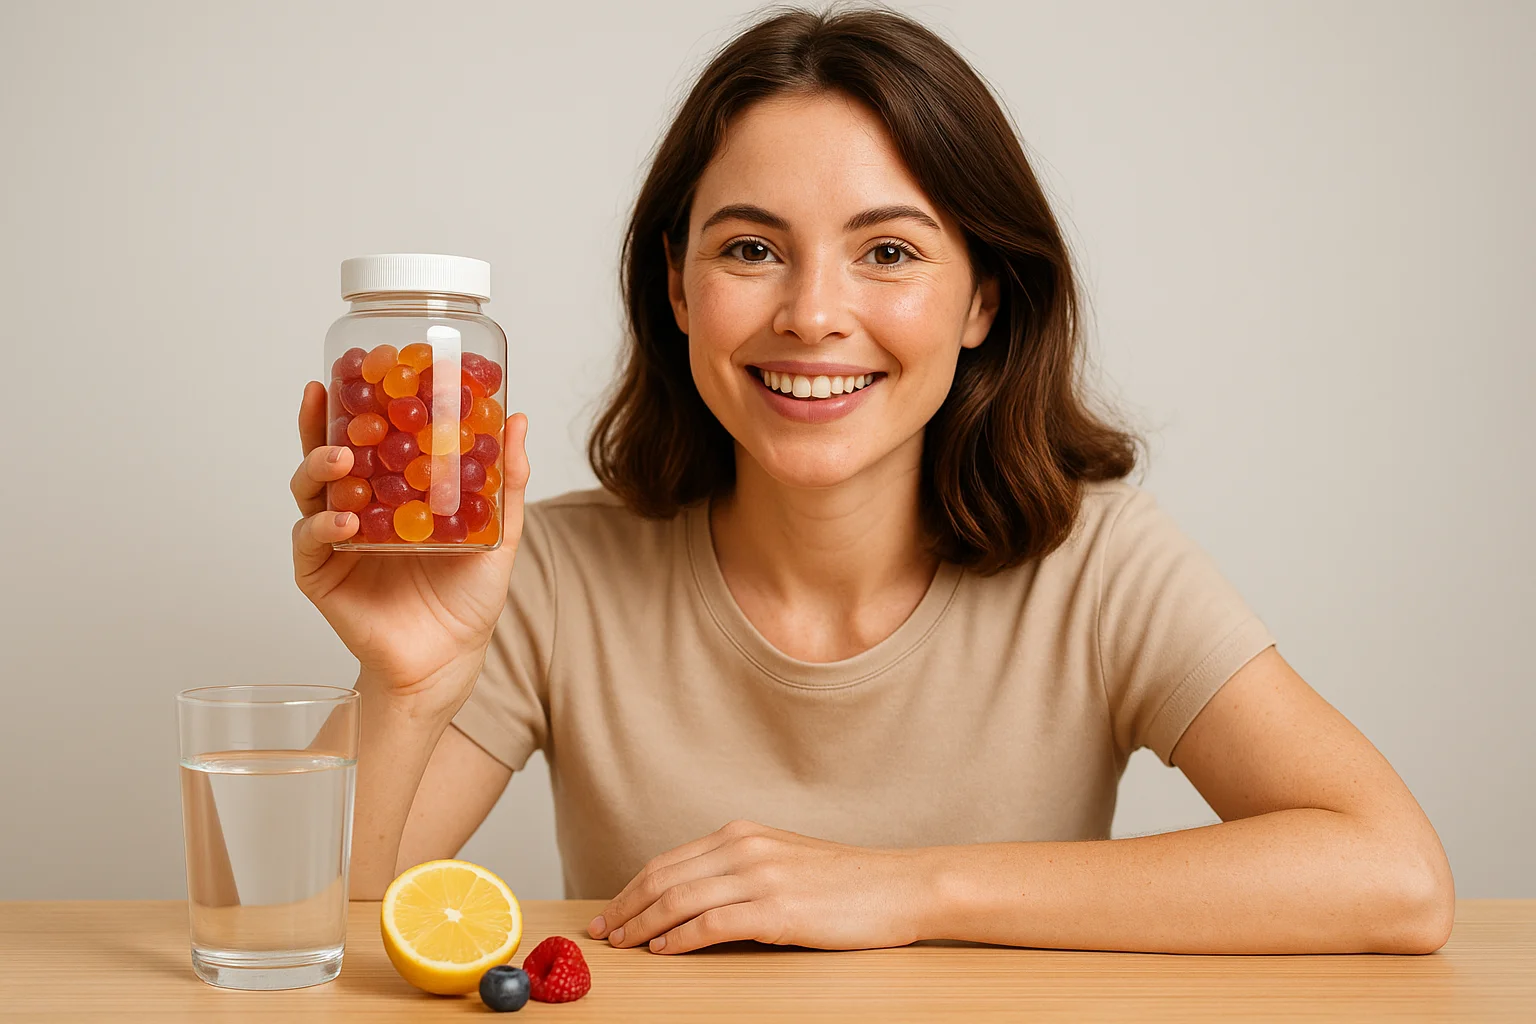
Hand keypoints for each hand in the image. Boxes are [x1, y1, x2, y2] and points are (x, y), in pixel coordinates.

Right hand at [290, 381, 530, 712]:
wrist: (450, 658)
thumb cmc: (468, 597)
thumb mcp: (497, 533)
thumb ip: (505, 481)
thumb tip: (517, 420)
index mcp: (392, 491)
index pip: (369, 437)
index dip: (358, 403)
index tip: (358, 366)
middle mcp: (357, 507)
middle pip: (327, 453)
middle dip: (321, 422)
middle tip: (326, 395)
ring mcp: (334, 538)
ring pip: (311, 492)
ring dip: (319, 468)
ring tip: (340, 459)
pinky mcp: (321, 574)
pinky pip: (311, 543)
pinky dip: (323, 528)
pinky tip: (345, 523)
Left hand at [587, 820, 929, 953]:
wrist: (899, 886)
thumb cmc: (846, 882)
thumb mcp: (784, 861)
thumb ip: (739, 869)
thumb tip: (691, 896)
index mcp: (743, 834)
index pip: (669, 861)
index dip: (632, 889)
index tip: (610, 911)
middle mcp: (745, 848)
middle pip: (663, 878)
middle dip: (625, 907)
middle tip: (601, 933)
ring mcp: (760, 878)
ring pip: (679, 899)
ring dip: (643, 925)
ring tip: (624, 946)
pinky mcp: (777, 910)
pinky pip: (711, 924)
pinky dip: (679, 939)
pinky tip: (664, 951)